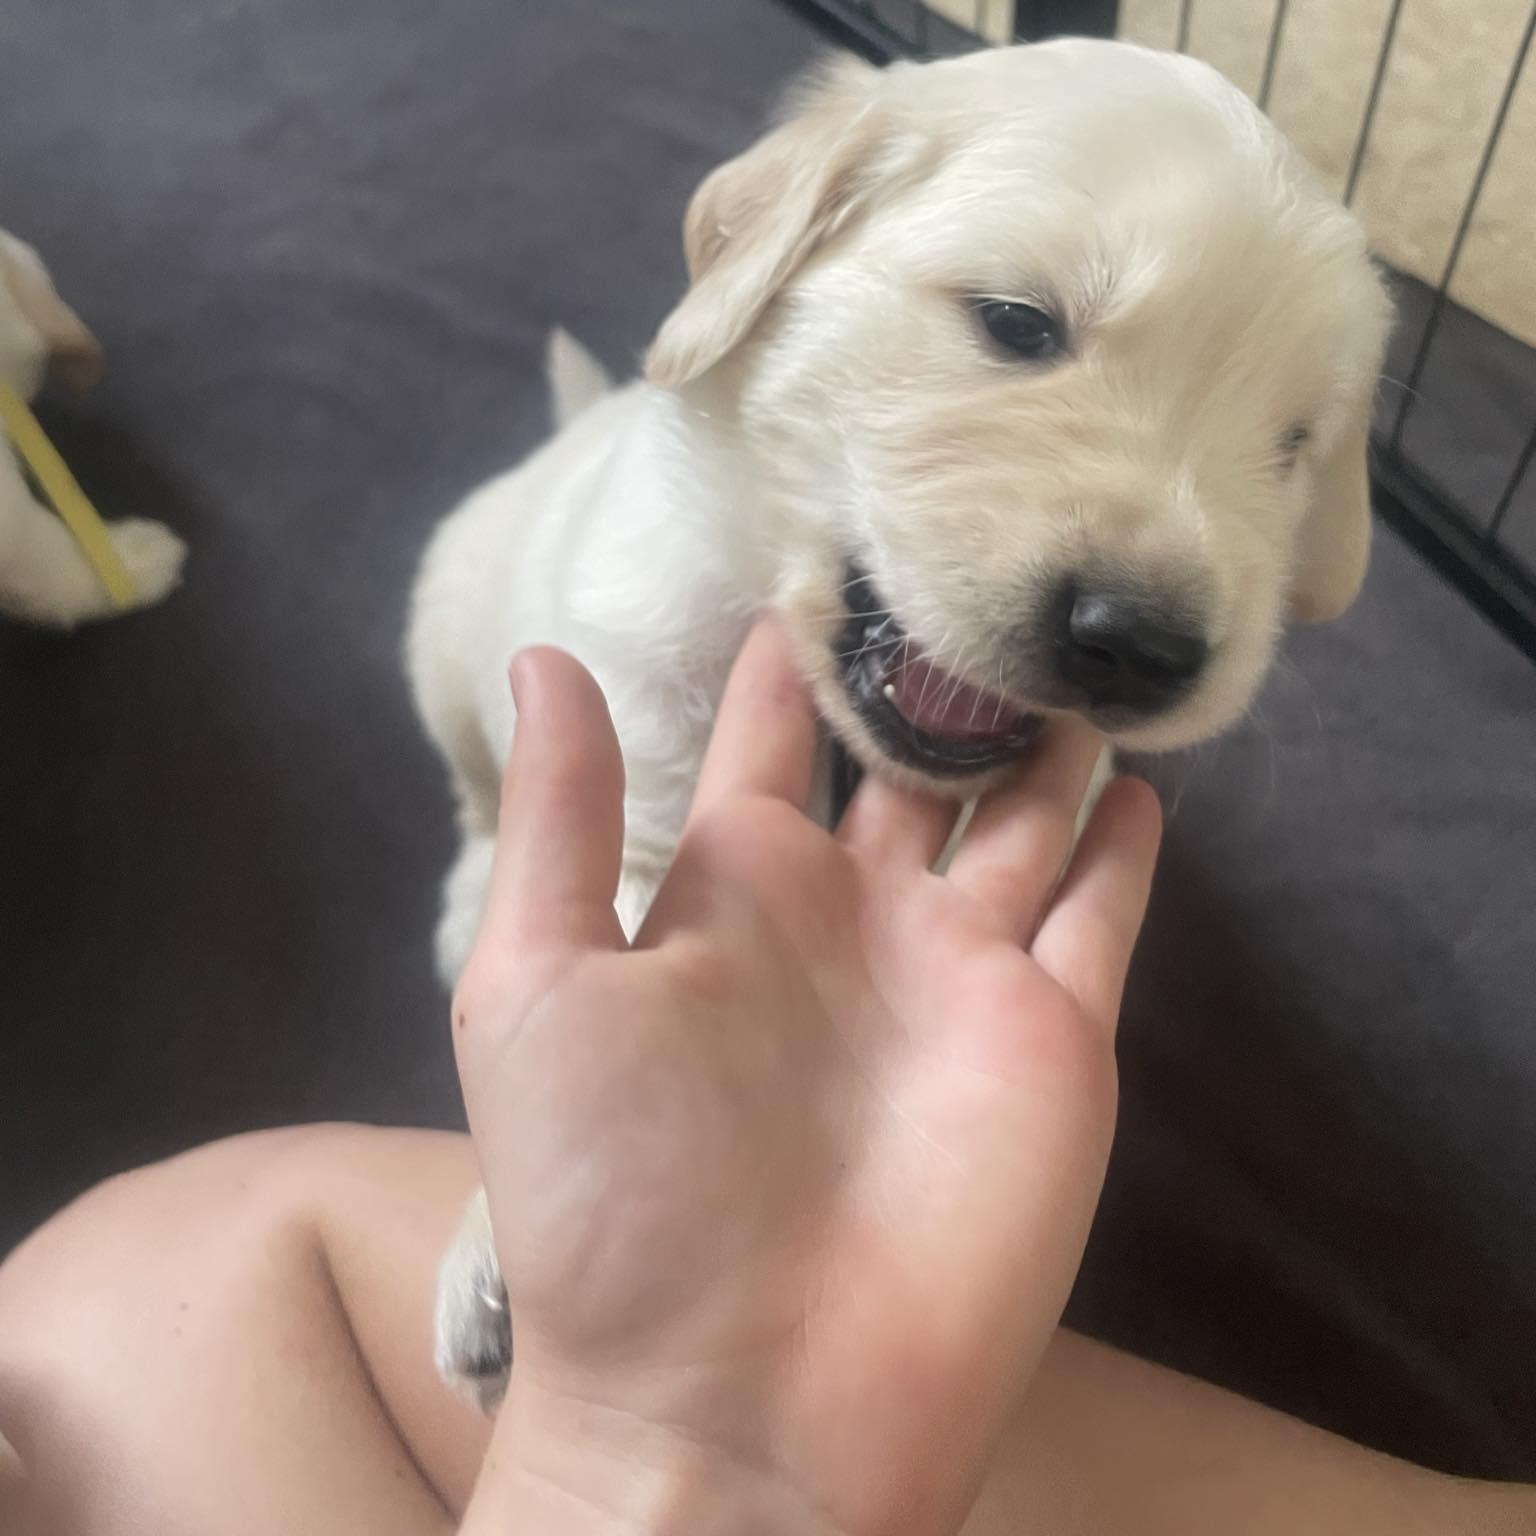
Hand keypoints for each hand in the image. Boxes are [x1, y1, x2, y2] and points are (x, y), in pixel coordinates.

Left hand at [454, 619, 1160, 1535]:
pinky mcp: (1053, 1041)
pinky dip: (1122, 852)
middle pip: (912, 763)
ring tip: (1069, 646)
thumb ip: (561, 818)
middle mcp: (854, 916)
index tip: (823, 550)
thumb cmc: (615, 1196)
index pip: (769, 738)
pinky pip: (1099, 920)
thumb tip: (544, 650)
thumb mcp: (540, 987)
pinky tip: (1137, 779)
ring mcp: (959, 975)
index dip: (792, 656)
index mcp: (734, 890)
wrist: (735, 1407)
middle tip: (979, 563)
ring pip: (1019, 823)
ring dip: (1041, 745)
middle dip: (940, 678)